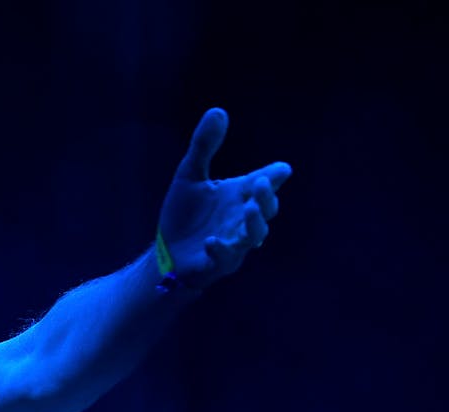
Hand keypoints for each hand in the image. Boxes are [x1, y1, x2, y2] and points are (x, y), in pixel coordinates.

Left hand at [158, 108, 290, 289]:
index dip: (275, 176)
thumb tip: (218, 110)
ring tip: (249, 208)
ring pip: (253, 236)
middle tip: (263, 183)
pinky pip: (224, 259)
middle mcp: (241, 219)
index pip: (264, 183)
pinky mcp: (216, 263)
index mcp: (239, 195)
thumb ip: (204, 146)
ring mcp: (233, 243)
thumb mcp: (190, 175)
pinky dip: (220, 250)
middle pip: (265, 210)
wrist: (166, 252)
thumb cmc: (184, 215)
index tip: (282, 169)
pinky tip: (211, 241)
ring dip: (254, 223)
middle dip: (266, 197)